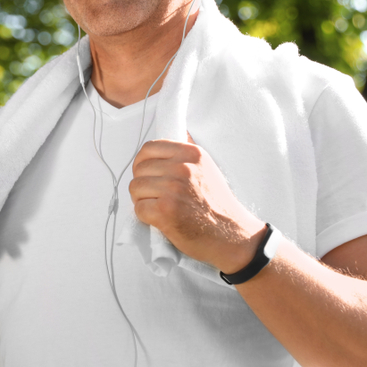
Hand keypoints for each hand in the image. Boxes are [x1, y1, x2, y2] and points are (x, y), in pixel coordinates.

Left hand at [129, 134, 265, 272]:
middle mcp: (182, 168)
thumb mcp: (207, 168)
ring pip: (135, 187)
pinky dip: (145, 216)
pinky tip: (160, 219)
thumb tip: (177, 132)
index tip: (149, 174)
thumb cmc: (217, 204)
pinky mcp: (165, 211)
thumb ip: (188, 152)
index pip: (149, 148)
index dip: (143, 162)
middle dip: (143, 183)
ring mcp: (173, 189)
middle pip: (139, 169)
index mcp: (191, 154)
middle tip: (155, 196)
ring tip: (159, 207)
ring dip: (142, 200)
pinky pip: (138, 208)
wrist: (231, 235)